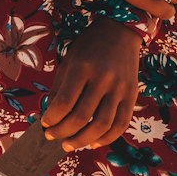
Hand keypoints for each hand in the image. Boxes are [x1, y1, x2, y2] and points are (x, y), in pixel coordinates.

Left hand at [41, 19, 141, 150]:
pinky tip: (93, 143)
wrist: (120, 31)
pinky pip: (121, 124)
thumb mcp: (69, 61)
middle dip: (63, 132)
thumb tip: (49, 117)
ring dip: (82, 140)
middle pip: (81, 117)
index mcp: (82, 67)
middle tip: (52, 138)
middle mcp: (103, 78)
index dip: (52, 119)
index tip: (44, 124)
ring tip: (69, 144)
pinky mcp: (132, 94)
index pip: (64, 103)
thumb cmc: (89, 46)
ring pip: (101, 125)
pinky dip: (106, 138)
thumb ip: (59, 89)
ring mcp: (120, 87)